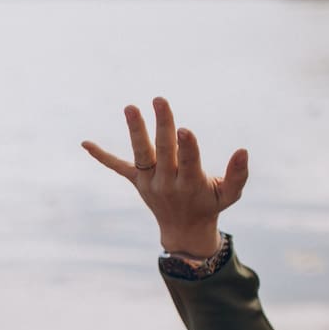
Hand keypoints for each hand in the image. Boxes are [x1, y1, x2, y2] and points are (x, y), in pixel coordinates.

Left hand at [82, 97, 248, 258]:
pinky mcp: (136, 181)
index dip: (187, 147)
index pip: (188, 161)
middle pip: (162, 151)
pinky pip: (117, 167)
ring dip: (135, 131)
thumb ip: (238, 174)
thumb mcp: (230, 194)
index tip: (185, 130)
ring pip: (140, 154)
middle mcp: (166, 182)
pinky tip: (85, 143)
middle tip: (160, 100)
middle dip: (161, 126)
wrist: (184, 229)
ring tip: (130, 107)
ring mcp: (148, 182)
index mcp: (190, 184)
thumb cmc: (211, 205)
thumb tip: (243, 150)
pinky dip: (101, 156)